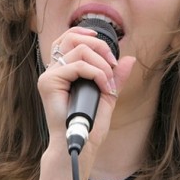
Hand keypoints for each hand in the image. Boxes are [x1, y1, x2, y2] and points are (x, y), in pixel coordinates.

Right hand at [37, 26, 134, 150]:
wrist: (79, 145)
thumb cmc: (90, 125)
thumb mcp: (107, 95)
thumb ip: (116, 77)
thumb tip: (130, 59)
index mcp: (62, 71)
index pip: (67, 39)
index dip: (84, 33)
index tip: (106, 48)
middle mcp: (53, 70)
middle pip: (72, 37)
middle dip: (99, 46)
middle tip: (113, 65)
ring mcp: (49, 75)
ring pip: (79, 49)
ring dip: (102, 64)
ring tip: (109, 83)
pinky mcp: (49, 82)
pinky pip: (79, 66)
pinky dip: (98, 74)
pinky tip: (105, 88)